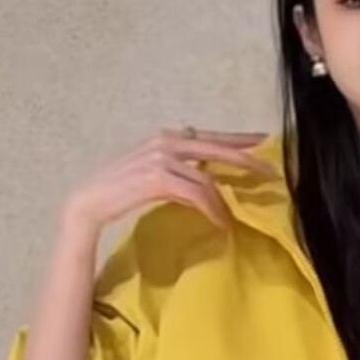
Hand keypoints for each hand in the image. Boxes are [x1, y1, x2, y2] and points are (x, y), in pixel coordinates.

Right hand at [62, 128, 271, 236]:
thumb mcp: (154, 173)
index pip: (210, 136)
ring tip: (233, 218)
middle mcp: (166, 141)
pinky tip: (220, 223)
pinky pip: (197, 194)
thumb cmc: (120, 190)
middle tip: (271, 171)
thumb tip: (207, 180)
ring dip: (224, 202)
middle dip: (246, 160)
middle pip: (216, 149)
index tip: (263, 139)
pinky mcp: (158, 178)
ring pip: (207, 179)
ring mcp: (162, 158)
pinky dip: (212, 209)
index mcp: (166, 137)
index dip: (238, 138)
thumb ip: (181, 170)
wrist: (89, 201)